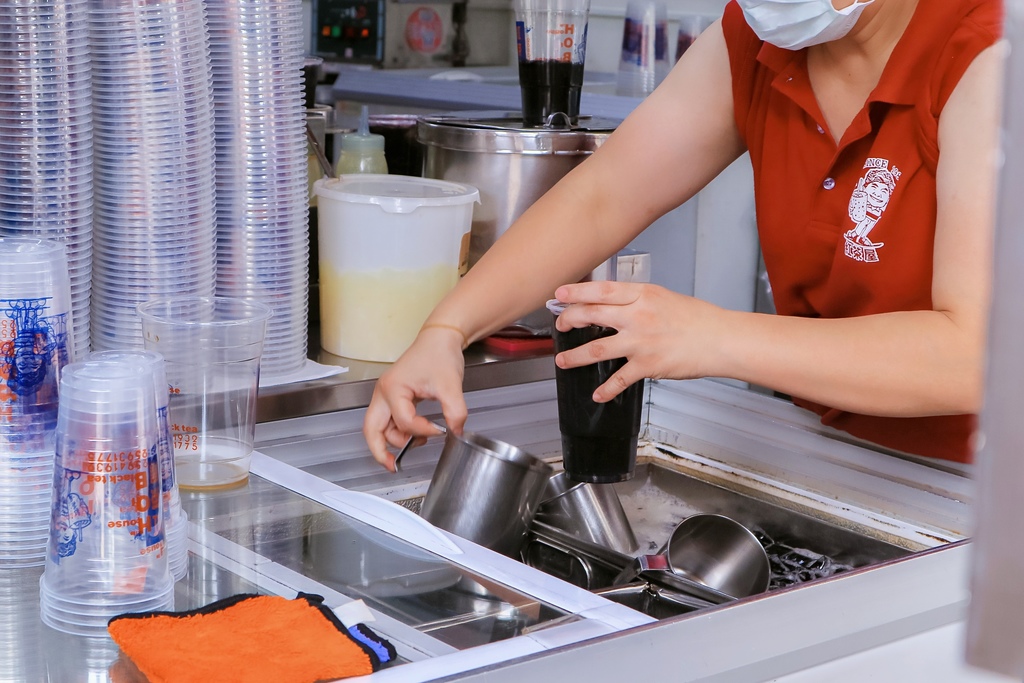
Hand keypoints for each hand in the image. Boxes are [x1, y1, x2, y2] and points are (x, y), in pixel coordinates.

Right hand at [362, 326, 467, 470]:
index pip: (405, 421)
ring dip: (395, 440)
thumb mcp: (451, 385)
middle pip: (371, 429)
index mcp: (393, 388)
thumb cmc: (438, 354)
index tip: (441, 430)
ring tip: (415, 444)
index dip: (424, 431)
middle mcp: (383, 393)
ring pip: (379, 428)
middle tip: (393, 466)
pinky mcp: (393, 397)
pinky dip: (398, 432)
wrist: (439, 339)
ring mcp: (386, 395)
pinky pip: (388, 421)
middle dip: (380, 450)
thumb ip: (456, 412)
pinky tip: (413, 436)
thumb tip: (455, 433)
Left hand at [553, 281, 724, 401]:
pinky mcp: (647, 365)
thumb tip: (614, 304)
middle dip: (569, 320)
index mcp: (643, 295)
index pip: (601, 290)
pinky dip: (606, 389)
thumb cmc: (697, 319)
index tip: (560, 294)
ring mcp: (641, 342)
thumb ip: (637, 300)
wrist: (720, 340)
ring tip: (563, 360)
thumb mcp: (664, 297)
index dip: (576, 292)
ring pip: (597, 349)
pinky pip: (619, 379)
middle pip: (592, 315)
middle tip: (560, 324)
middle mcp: (638, 316)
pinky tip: (598, 394)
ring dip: (575, 357)